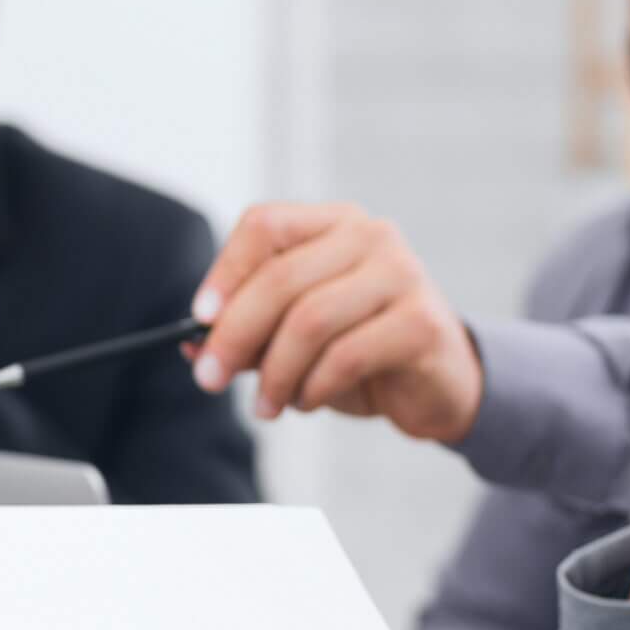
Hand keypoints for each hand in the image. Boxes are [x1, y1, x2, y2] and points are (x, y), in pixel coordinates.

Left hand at [189, 203, 483, 439]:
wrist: (438, 383)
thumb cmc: (359, 353)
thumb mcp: (295, 339)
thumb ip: (250, 334)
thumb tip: (191, 344)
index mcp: (333, 225)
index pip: (265, 224)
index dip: (225, 272)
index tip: (199, 319)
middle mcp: (370, 236)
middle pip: (280, 279)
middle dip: (234, 336)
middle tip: (209, 379)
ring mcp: (401, 274)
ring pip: (310, 321)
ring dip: (275, 373)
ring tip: (268, 405)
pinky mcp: (421, 322)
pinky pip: (346, 356)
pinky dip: (314, 387)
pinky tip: (308, 401)